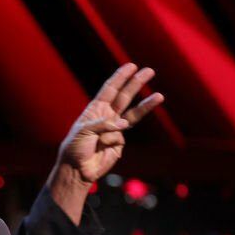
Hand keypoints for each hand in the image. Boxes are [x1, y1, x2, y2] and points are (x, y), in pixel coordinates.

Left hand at [58, 63, 164, 182]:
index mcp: (95, 110)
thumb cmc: (75, 148)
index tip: (130, 66)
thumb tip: (123, 124)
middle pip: (125, 97)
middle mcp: (107, 117)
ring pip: (133, 114)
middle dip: (136, 83)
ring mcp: (115, 130)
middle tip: (149, 71)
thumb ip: (103, 124)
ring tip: (160, 96)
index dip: (120, 77)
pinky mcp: (120, 143)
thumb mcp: (83, 131)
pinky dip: (110, 142)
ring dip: (146, 105)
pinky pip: (119, 138)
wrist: (77, 169)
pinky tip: (101, 148)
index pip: (109, 90)